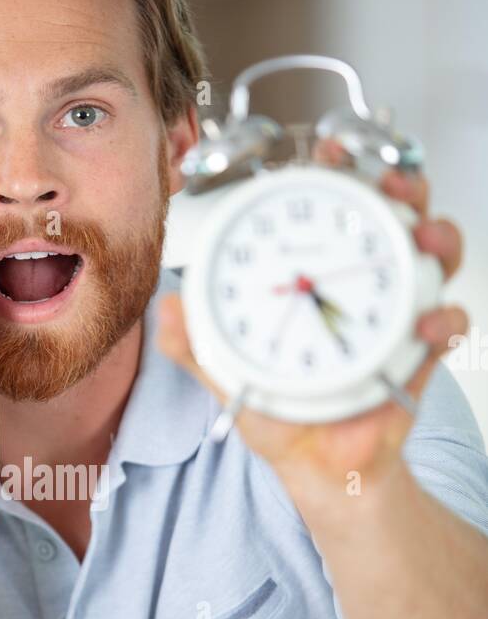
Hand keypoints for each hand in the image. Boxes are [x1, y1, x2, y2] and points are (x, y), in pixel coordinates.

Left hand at [157, 164, 466, 493]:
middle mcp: (361, 281)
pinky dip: (444, 318)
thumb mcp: (230, 374)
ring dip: (436, 234)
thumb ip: (197, 344)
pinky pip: (449, 322)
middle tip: (389, 184)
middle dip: (401, 185)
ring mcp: (396, 310)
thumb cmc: (279, 414)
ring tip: (421, 237)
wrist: (319, 468)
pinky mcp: (420, 349)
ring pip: (433, 251)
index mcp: (315, 275)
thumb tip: (168, 308)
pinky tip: (426, 323)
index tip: (329, 151)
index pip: (333, 206)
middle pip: (395, 212)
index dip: (339, 170)